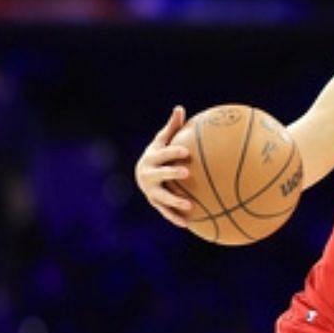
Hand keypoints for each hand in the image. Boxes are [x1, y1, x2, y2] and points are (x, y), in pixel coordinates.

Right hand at [135, 105, 192, 226]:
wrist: (143, 174)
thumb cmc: (159, 154)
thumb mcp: (163, 141)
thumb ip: (172, 128)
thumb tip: (180, 108)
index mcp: (152, 158)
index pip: (162, 154)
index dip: (173, 152)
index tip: (187, 151)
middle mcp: (148, 175)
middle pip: (159, 174)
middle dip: (171, 173)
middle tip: (186, 173)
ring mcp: (150, 190)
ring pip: (162, 197)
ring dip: (174, 202)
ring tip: (190, 206)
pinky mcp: (155, 203)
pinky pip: (165, 212)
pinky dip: (175, 218)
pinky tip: (188, 224)